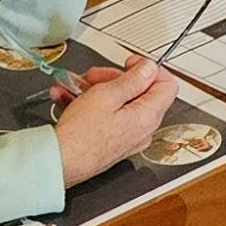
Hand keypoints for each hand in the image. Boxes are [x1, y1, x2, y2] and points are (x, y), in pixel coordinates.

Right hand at [51, 57, 177, 183]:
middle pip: (139, 92)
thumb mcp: (107, 95)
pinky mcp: (110, 142)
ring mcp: (127, 137)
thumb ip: (133, 79)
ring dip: (95, 89)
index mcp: (148, 116)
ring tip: (73, 85)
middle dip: (114, 78)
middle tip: (95, 76)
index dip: (150, 69)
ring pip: (118, 103)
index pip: (167, 85)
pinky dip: (88, 104)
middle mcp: (142, 129)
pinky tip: (67, 97)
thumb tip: (150, 68)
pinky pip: (105, 116)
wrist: (58, 162)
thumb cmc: (80, 135)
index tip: (131, 63)